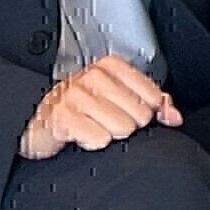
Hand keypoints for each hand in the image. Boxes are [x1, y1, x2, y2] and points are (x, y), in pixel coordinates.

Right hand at [19, 58, 181, 158]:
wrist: (35, 122)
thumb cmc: (79, 111)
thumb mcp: (118, 99)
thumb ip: (152, 103)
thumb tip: (174, 116)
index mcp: (110, 67)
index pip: (153, 96)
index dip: (147, 113)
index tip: (129, 115)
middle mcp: (93, 76)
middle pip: (140, 115)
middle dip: (127, 125)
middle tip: (105, 123)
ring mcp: (75, 95)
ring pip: (122, 128)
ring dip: (108, 135)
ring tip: (93, 128)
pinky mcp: (62, 117)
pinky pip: (99, 139)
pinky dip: (92, 143)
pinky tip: (81, 136)